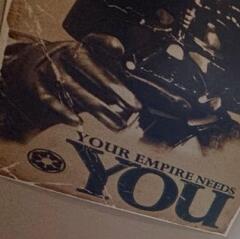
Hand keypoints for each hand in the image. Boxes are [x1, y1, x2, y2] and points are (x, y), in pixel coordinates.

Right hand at [0, 32, 141, 137]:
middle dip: (113, 87)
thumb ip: (111, 78)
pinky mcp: (37, 86)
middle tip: (134, 105)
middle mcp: (64, 55)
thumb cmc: (73, 74)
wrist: (33, 75)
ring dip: (98, 108)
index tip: (119, 51)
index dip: (106, 43)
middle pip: (87, 66)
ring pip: (74, 88)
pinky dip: (64, 112)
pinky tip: (78, 122)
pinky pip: (50, 100)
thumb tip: (133, 97)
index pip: (94, 41)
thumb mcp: (92, 70)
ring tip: (118, 124)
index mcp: (81, 47)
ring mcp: (49, 69)